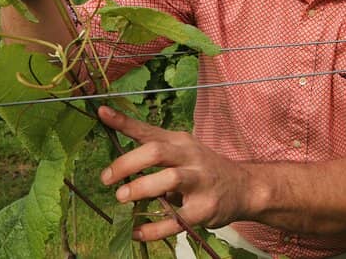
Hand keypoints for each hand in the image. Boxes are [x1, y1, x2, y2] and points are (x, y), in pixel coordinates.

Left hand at [98, 105, 254, 241]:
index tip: (101, 113)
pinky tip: (138, 231)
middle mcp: (190, 157)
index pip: (149, 130)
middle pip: (157, 152)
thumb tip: (116, 155)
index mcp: (180, 142)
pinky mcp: (204, 209)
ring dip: (142, 188)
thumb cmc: (203, 168)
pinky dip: (154, 228)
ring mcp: (199, 182)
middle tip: (107, 178)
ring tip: (122, 198)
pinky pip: (176, 219)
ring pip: (170, 179)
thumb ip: (153, 150)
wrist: (244, 188)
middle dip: (128, 163)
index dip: (124, 122)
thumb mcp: (182, 151)